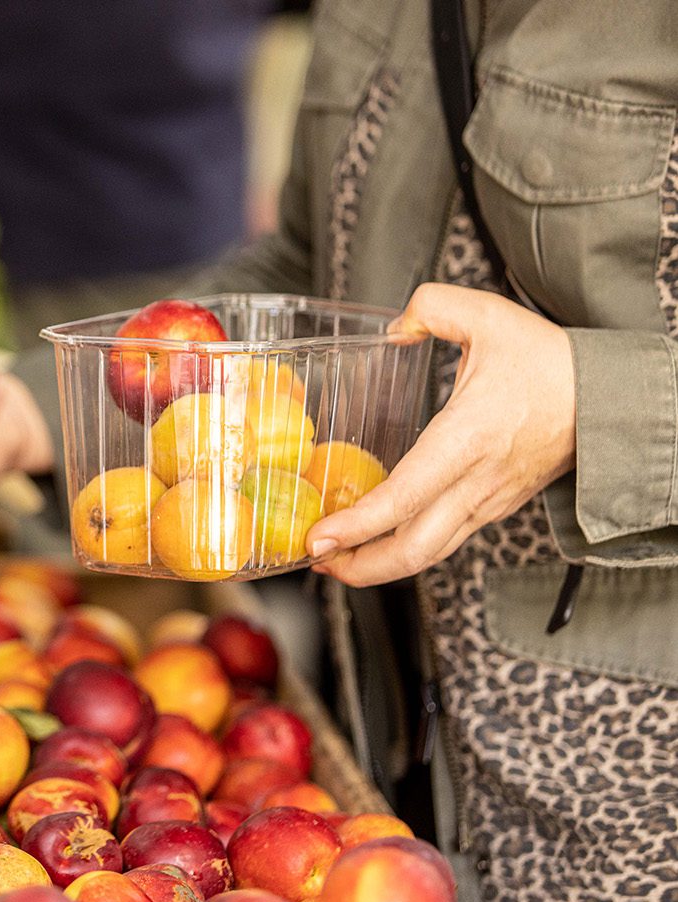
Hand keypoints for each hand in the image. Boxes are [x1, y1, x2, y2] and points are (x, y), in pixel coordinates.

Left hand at [307, 283, 576, 586]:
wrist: (613, 399)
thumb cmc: (553, 363)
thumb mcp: (488, 316)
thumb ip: (432, 306)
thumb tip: (392, 327)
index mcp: (468, 438)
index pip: (405, 496)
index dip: (358, 524)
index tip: (319, 537)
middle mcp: (476, 481)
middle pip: (413, 549)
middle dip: (358, 566)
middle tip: (315, 560)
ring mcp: (487, 501)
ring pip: (429, 553)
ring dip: (379, 565)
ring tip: (336, 558)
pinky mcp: (494, 507)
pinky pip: (445, 539)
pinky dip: (406, 548)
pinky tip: (378, 538)